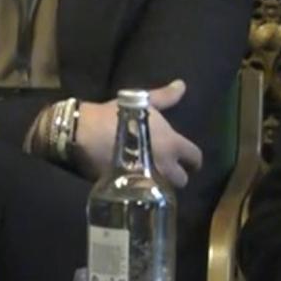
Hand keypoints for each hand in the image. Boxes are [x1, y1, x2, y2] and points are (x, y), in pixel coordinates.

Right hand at [71, 80, 203, 186]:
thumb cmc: (118, 116)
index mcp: (173, 144)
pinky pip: (142, 195)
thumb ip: (166, 96)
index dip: (194, 160)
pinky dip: (142, 192)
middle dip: (178, 177)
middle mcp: (165, 165)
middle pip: (182, 180)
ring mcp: (147, 180)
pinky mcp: (128, 189)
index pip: (195, 157)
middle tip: (169, 170)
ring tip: (153, 178)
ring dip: (162, 186)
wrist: (85, 133)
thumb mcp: (145, 102)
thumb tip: (182, 85)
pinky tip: (137, 184)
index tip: (190, 161)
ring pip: (164, 191)